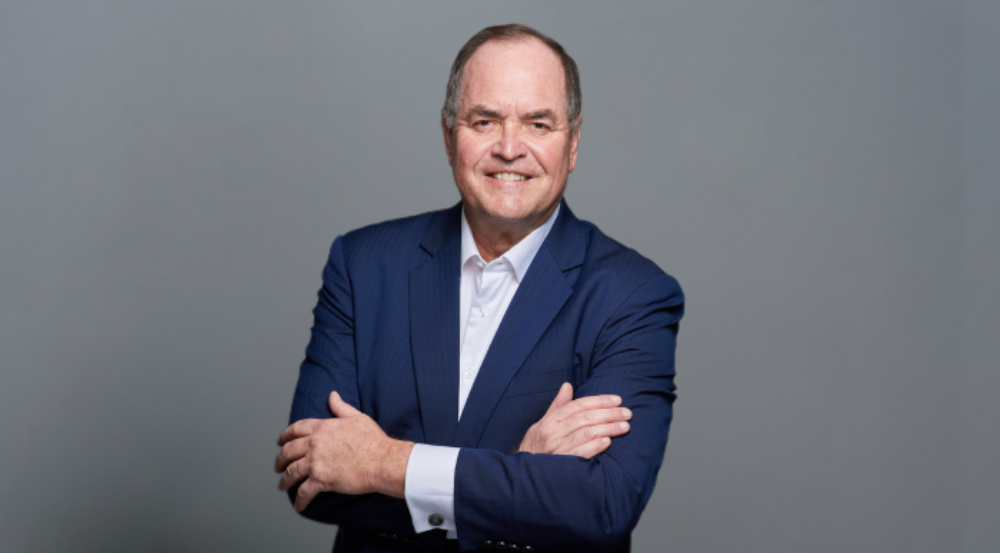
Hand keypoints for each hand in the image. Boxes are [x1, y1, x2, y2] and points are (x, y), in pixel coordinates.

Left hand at [274, 391, 413, 510]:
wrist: (382, 460)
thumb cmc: (373, 440)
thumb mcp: (357, 417)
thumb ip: (341, 407)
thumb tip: (332, 395)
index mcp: (322, 427)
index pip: (296, 429)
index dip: (285, 435)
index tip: (280, 441)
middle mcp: (314, 443)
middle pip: (288, 451)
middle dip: (280, 459)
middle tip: (278, 466)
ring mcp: (315, 462)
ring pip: (291, 472)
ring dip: (285, 480)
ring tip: (283, 485)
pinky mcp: (320, 480)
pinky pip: (303, 492)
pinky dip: (299, 500)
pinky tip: (299, 505)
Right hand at [517, 383, 631, 458]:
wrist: (524, 474)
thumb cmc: (537, 445)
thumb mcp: (543, 423)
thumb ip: (558, 405)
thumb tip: (567, 385)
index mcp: (551, 420)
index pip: (578, 405)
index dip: (599, 400)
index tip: (617, 400)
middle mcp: (553, 432)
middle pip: (586, 418)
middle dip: (609, 414)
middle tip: (627, 413)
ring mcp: (557, 448)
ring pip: (587, 433)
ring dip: (608, 428)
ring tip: (624, 426)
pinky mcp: (562, 464)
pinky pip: (581, 453)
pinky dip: (596, 446)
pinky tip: (608, 442)